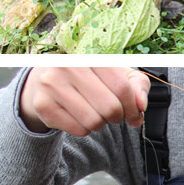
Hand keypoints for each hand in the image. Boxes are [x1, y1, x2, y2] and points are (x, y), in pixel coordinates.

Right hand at [20, 67, 149, 135]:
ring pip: (94, 121)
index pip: (122, 87)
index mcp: (91, 54)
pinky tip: (79, 117)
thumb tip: (141, 104)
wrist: (45, 79)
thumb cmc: (88, 76)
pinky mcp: (42, 104)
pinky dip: (84, 129)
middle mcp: (69, 65)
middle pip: (109, 107)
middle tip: (114, 115)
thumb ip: (136, 85)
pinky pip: (78, 130)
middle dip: (118, 117)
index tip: (135, 115)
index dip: (134, 107)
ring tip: (95, 113)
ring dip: (101, 124)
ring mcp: (52, 84)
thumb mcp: (116, 73)